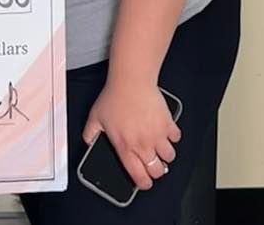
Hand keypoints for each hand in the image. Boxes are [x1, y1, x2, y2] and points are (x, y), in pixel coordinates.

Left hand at [82, 77, 179, 192]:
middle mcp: (143, 145)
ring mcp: (157, 135)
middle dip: (156, 171)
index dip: (143, 183)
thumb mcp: (95, 117)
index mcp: (126, 147)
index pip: (139, 177)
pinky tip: (164, 131)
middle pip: (158, 171)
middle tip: (152, 164)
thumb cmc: (115, 97)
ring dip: (165, 154)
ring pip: (169, 157)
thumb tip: (88, 142)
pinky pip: (176, 137)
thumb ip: (90, 133)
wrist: (131, 81)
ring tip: (159, 147)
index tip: (144, 182)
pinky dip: (172, 136)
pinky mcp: (168, 124)